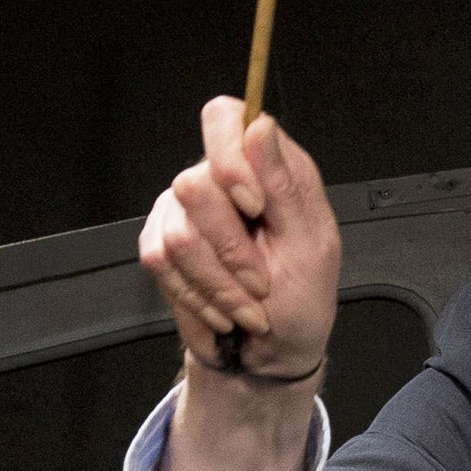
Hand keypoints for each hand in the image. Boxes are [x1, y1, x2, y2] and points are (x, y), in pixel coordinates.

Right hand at [138, 96, 340, 377]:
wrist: (273, 353)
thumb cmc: (303, 300)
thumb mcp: (311, 248)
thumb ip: (287, 187)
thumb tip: (261, 125)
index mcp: (268, 167)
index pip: (225, 117)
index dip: (230, 158)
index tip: (254, 206)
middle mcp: (219, 179)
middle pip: (194, 186)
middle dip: (232, 252)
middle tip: (262, 284)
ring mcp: (184, 210)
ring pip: (178, 237)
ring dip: (220, 287)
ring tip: (248, 308)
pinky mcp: (159, 242)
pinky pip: (160, 264)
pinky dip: (198, 300)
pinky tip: (223, 313)